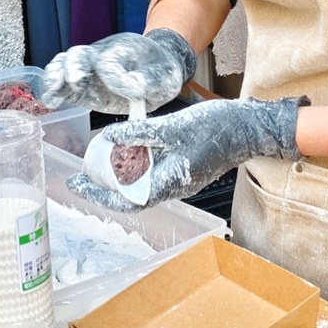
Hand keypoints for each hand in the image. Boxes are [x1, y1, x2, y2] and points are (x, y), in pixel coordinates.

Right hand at [42, 29, 196, 114]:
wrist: (157, 69)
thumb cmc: (161, 70)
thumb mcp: (164, 76)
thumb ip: (148, 81)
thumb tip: (133, 91)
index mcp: (123, 49)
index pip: (110, 61)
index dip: (116, 78)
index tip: (134, 93)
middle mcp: (101, 55)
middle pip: (79, 54)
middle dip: (74, 68)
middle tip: (75, 83)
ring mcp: (89, 70)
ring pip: (64, 65)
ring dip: (56, 77)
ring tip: (53, 94)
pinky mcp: (83, 87)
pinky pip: (64, 84)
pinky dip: (54, 90)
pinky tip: (52, 102)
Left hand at [66, 96, 307, 210]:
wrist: (249, 127)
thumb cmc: (217, 128)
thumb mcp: (173, 127)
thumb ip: (139, 134)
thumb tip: (109, 138)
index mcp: (170, 183)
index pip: (126, 200)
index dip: (98, 194)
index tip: (77, 184)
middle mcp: (173, 187)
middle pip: (131, 194)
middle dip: (105, 185)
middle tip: (82, 172)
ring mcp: (180, 179)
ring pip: (142, 183)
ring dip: (121, 174)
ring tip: (101, 159)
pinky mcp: (185, 168)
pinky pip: (155, 172)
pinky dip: (137, 164)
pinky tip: (130, 149)